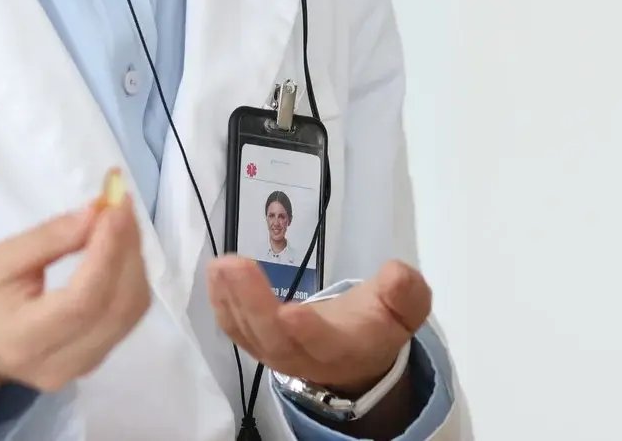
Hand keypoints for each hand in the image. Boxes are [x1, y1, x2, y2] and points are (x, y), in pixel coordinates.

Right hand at [0, 170, 150, 406]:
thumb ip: (49, 238)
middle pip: (117, 307)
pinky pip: (127, 317)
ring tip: (120, 220)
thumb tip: (98, 213)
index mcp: (24, 340)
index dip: (107, 251)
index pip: (82, 301)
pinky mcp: (95, 361)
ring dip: (134, 260)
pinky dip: (130, 277)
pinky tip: (119, 248)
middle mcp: (60, 364)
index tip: (115, 207)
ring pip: (130, 311)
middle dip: (127, 249)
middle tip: (121, 203)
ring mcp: (81, 368)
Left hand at [206, 257, 430, 395]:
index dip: (308, 331)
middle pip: (275, 339)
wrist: (356, 354)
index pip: (324, 344)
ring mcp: (276, 351)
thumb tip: (398, 274)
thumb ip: (406, 294)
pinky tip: (216, 273)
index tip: (290, 312)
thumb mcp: (405, 309)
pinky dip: (222, 303)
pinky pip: (235, 326)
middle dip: (254, 305)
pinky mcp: (257, 340)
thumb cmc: (379, 323)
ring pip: (249, 333)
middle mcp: (306, 356)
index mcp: (346, 348)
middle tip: (235, 266)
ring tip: (221, 265)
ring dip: (231, 300)